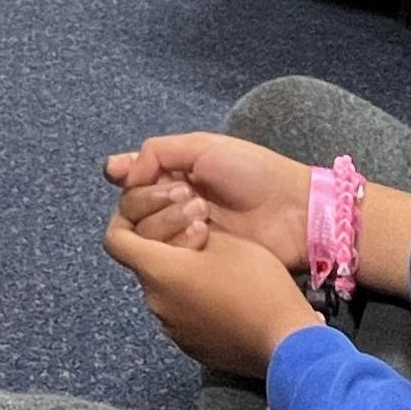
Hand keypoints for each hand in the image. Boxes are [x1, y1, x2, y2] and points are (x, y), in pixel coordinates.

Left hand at [102, 213, 326, 376]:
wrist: (285, 341)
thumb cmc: (257, 284)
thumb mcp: (227, 240)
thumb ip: (191, 227)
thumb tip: (181, 228)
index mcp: (159, 271)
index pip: (116, 240)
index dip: (127, 219)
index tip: (152, 209)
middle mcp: (155, 301)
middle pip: (144, 263)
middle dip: (165, 241)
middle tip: (201, 228)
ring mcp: (172, 327)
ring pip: (165, 287)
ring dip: (181, 270)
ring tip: (219, 261)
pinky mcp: (190, 345)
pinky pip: (182, 312)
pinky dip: (193, 296)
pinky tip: (225, 291)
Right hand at [105, 132, 313, 270]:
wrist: (293, 212)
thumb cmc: (253, 173)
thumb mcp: (204, 147)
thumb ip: (157, 152)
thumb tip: (117, 173)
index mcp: (174, 173)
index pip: (131, 178)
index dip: (124, 176)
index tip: (123, 176)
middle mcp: (172, 204)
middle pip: (130, 207)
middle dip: (150, 198)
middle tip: (185, 193)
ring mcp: (181, 235)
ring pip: (143, 233)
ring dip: (165, 220)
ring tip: (202, 215)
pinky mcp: (193, 262)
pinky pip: (164, 257)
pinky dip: (176, 243)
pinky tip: (200, 235)